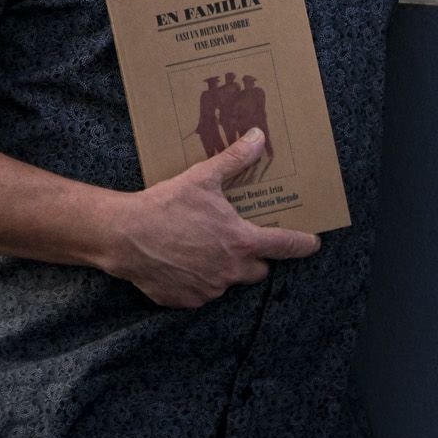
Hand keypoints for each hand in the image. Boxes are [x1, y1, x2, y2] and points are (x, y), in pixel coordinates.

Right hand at [102, 129, 319, 306]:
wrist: (126, 236)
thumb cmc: (166, 206)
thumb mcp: (202, 178)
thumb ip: (235, 160)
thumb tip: (258, 137)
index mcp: (241, 241)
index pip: (285, 246)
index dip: (302, 244)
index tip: (312, 242)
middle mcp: (231, 270)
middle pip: (258, 270)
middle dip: (253, 257)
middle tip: (236, 239)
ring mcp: (210, 289)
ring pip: (228, 281)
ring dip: (222, 268)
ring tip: (200, 247)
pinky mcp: (188, 300)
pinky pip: (202, 292)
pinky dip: (197, 279)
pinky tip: (180, 261)